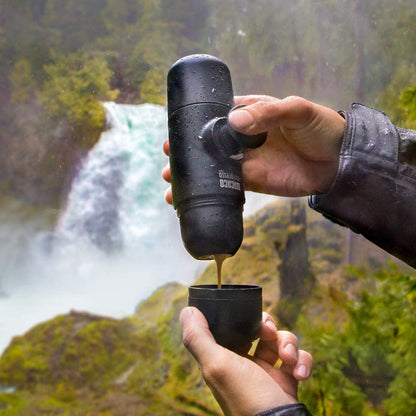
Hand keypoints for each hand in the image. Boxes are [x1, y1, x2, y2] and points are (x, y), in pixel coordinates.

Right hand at [162, 95, 343, 202]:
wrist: (339, 162)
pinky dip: (211, 192)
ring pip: (213, 167)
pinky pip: (227, 187)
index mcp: (250, 114)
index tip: (175, 131)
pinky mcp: (253, 182)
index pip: (216, 116)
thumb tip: (233, 121)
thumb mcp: (296, 110)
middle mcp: (244, 138)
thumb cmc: (320, 127)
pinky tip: (194, 198)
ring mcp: (247, 161)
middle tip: (168, 159)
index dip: (195, 124)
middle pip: (208, 144)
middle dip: (187, 152)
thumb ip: (267, 112)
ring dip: (193, 174)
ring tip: (172, 182)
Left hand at [180, 307, 312, 415]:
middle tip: (269, 332)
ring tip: (289, 359)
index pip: (230, 328)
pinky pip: (298, 358)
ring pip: (279, 340)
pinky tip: (300, 374)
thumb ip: (198, 337)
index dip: (240, 317)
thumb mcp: (216, 365)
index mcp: (224, 359)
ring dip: (288, 344)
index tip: (247, 314)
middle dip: (267, 326)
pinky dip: (303, 362)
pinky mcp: (287, 380)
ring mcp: (267, 372)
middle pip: (257, 330)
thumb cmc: (246, 397)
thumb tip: (187, 310)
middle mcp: (244, 364)